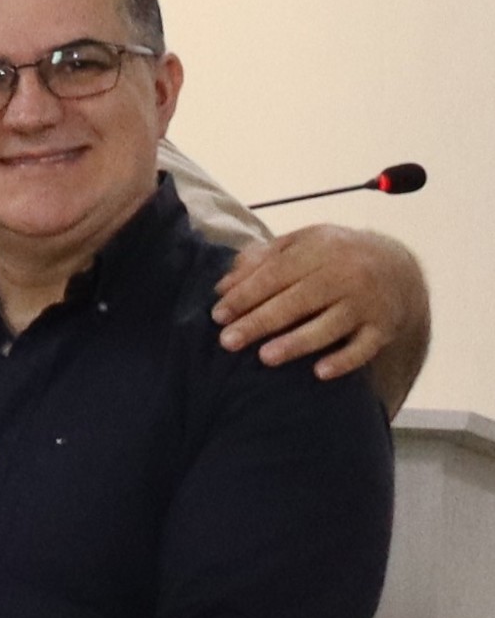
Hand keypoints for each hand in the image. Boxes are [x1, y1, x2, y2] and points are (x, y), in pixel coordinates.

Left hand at [214, 223, 422, 387]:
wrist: (399, 267)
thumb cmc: (334, 257)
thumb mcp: (303, 245)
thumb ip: (263, 259)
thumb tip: (223, 285)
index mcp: (323, 249)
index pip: (277, 273)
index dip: (246, 295)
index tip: (218, 315)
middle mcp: (348, 275)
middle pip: (299, 301)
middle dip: (261, 321)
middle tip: (228, 342)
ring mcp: (368, 303)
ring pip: (330, 325)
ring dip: (297, 342)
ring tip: (265, 357)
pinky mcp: (384, 328)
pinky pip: (364, 348)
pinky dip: (345, 360)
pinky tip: (320, 372)